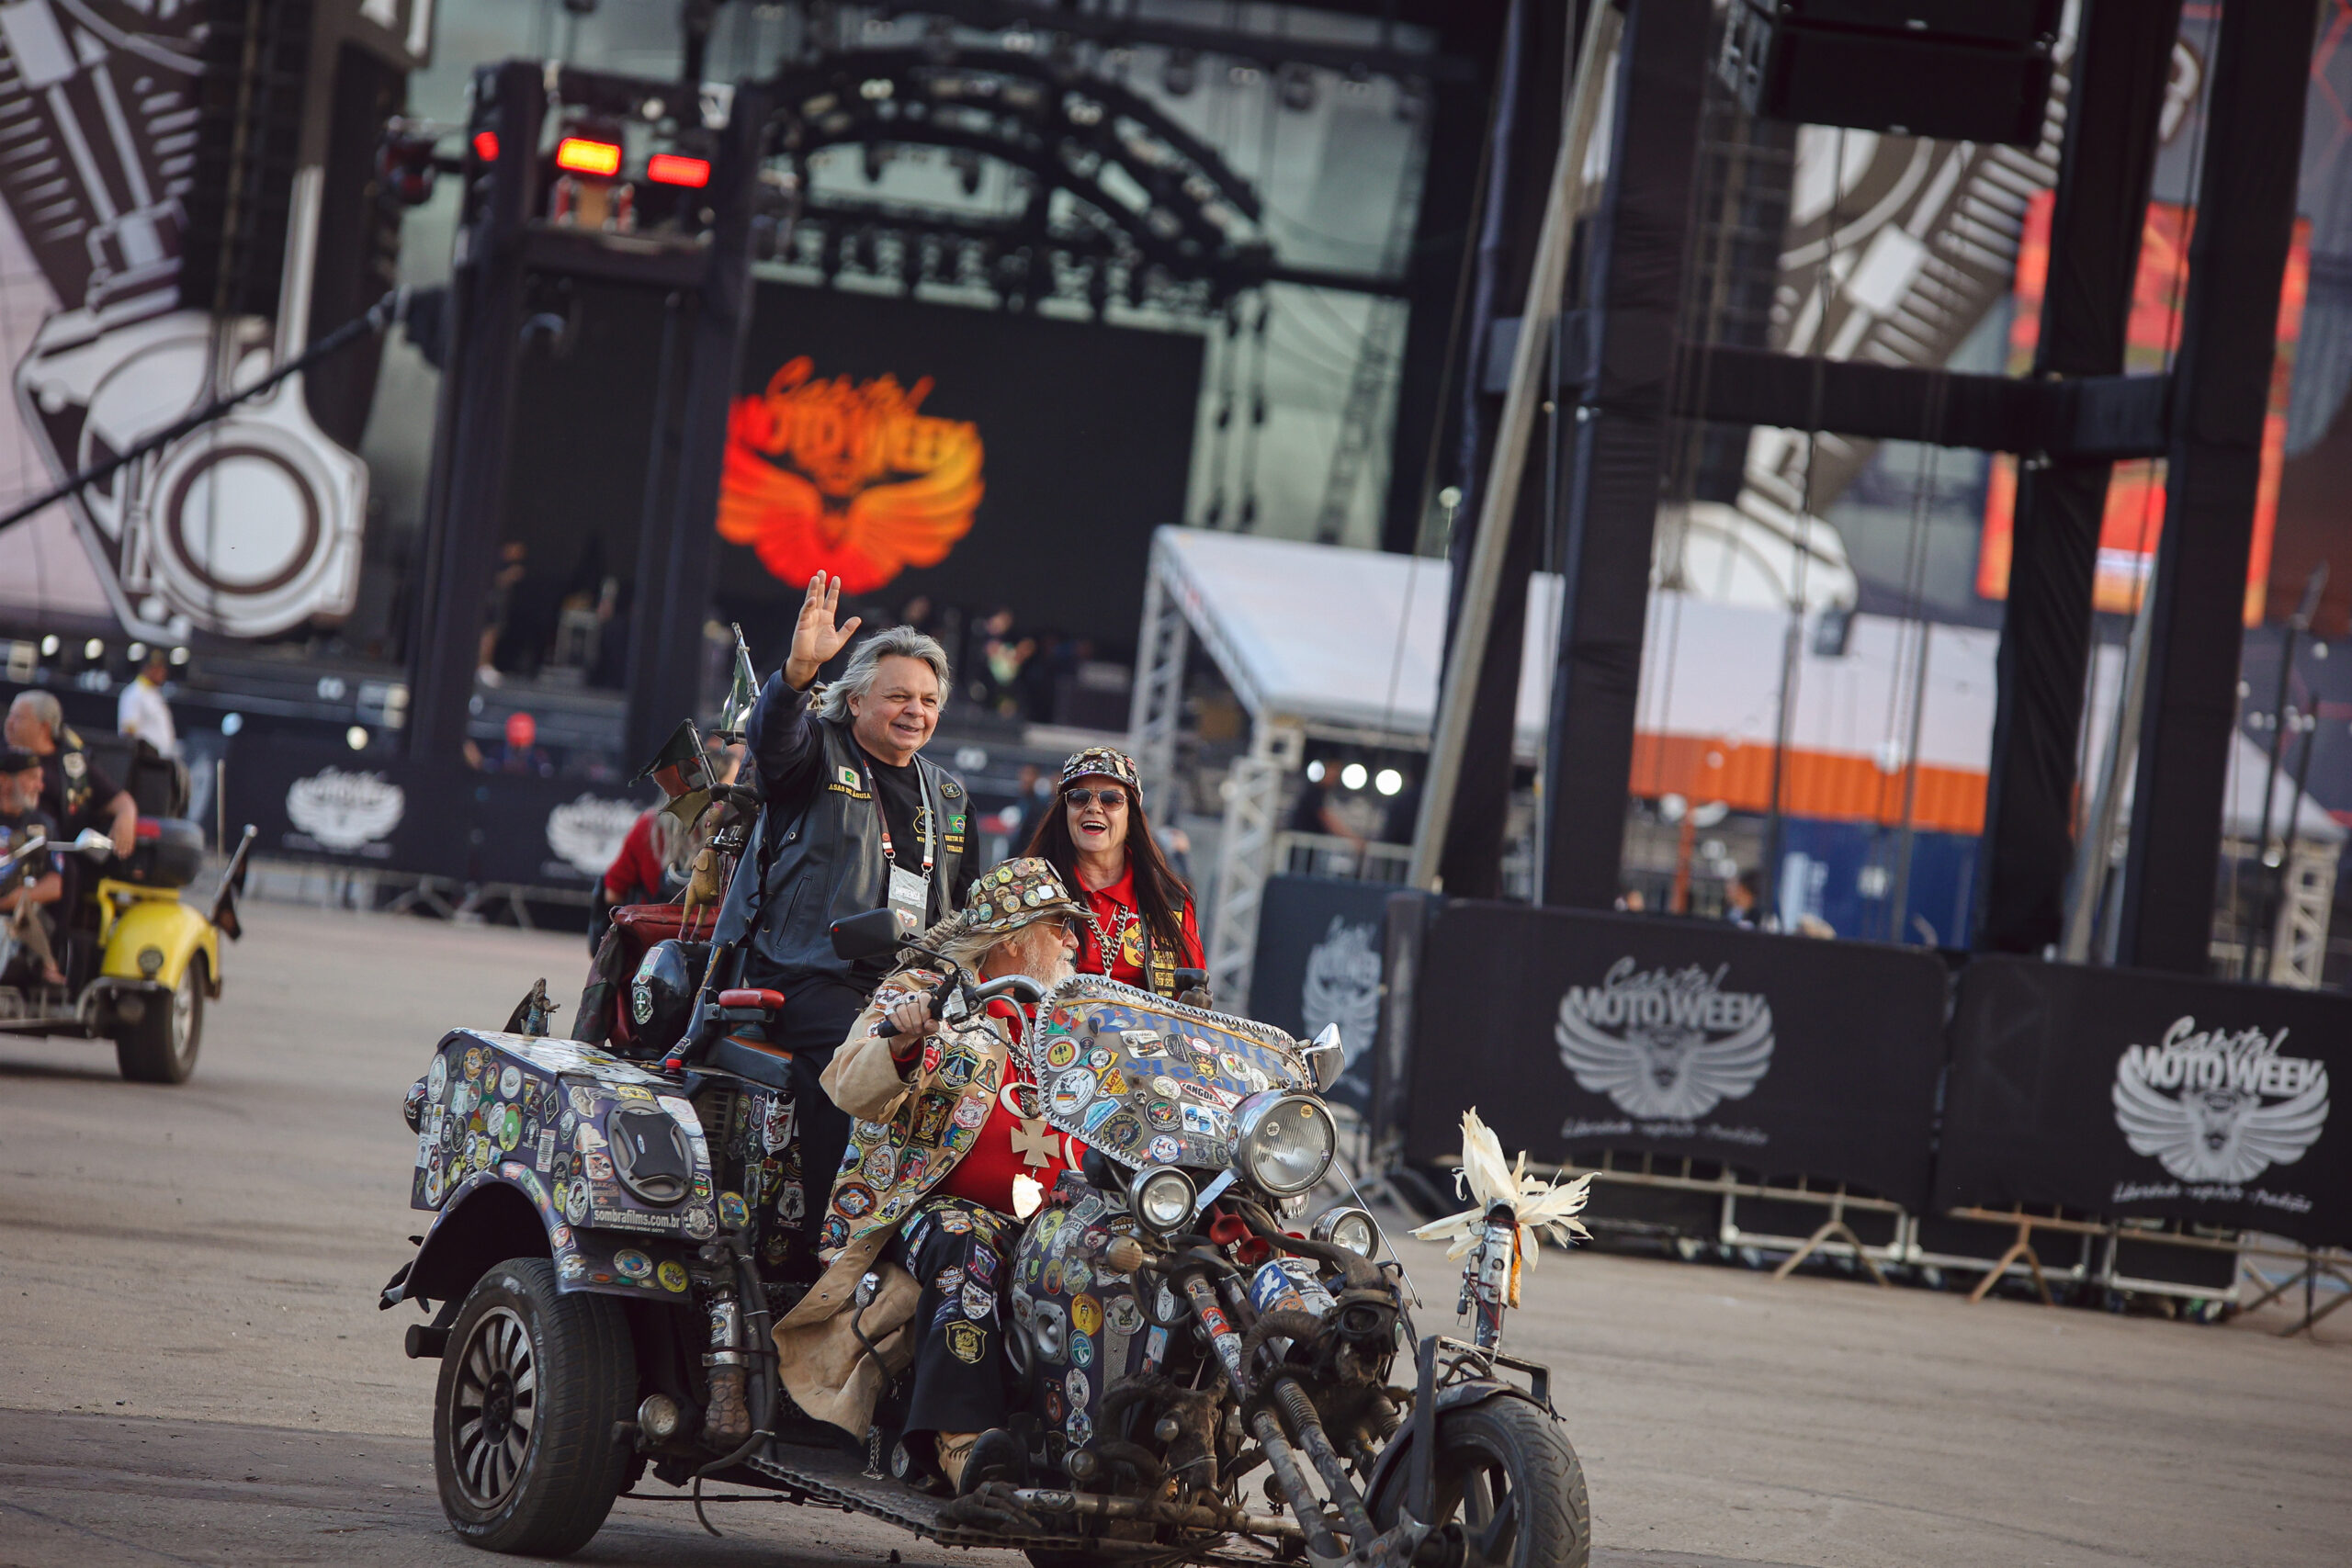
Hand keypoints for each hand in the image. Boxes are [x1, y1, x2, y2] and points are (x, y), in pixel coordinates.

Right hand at [783, 573, 861, 689]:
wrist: (810, 661)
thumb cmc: (822, 652)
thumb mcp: (839, 640)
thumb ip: (847, 629)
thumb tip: (858, 619)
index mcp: (827, 618)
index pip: (831, 601)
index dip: (833, 590)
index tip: (837, 578)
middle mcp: (818, 615)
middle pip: (820, 596)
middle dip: (821, 584)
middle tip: (822, 571)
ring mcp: (809, 618)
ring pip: (811, 600)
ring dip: (813, 589)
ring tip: (815, 577)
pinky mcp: (802, 624)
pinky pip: (805, 613)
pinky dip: (808, 606)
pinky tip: (812, 599)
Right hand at [884, 994, 936, 1042]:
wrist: (909, 1032)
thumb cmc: (922, 1026)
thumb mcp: (931, 1027)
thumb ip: (933, 1025)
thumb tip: (928, 1024)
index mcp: (923, 997)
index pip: (924, 998)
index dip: (925, 1011)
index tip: (926, 1022)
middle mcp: (911, 996)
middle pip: (912, 1006)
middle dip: (916, 1022)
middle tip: (918, 1030)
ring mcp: (899, 1000)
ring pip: (902, 1010)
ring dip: (907, 1024)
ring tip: (911, 1030)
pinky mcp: (890, 1007)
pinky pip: (892, 1014)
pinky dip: (899, 1024)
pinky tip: (904, 1029)